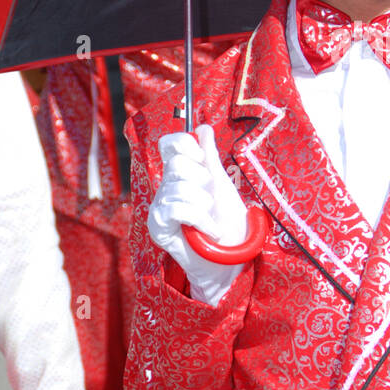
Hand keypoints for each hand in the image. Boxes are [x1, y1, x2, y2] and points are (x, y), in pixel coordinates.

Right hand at [147, 123, 250, 304]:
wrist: (231, 260)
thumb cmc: (229, 224)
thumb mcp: (223, 185)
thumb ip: (210, 157)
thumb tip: (203, 128)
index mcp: (180, 175)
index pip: (168, 144)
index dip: (184, 144)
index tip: (202, 157)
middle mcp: (165, 188)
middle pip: (176, 165)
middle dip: (203, 181)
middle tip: (211, 200)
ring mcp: (159, 208)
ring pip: (180, 188)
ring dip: (205, 206)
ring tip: (211, 220)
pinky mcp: (158, 228)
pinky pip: (177, 209)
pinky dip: (202, 219)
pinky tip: (209, 231)